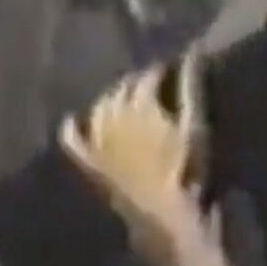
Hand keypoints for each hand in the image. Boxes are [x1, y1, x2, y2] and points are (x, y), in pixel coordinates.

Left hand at [59, 67, 233, 265]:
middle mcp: (112, 114)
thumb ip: (191, 87)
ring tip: (123, 98)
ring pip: (99, 108)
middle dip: (134, 82)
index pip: (146, 76)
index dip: (157, 70)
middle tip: (148, 84)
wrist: (161, 212)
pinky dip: (71, 127)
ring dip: (110, 98)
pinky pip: (72, 139)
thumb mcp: (195, 125)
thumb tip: (191, 52)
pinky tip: (72, 119)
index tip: (166, 69)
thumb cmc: (184, 168)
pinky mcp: (89, 162)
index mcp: (140, 103)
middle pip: (121, 88)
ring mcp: (97, 139)